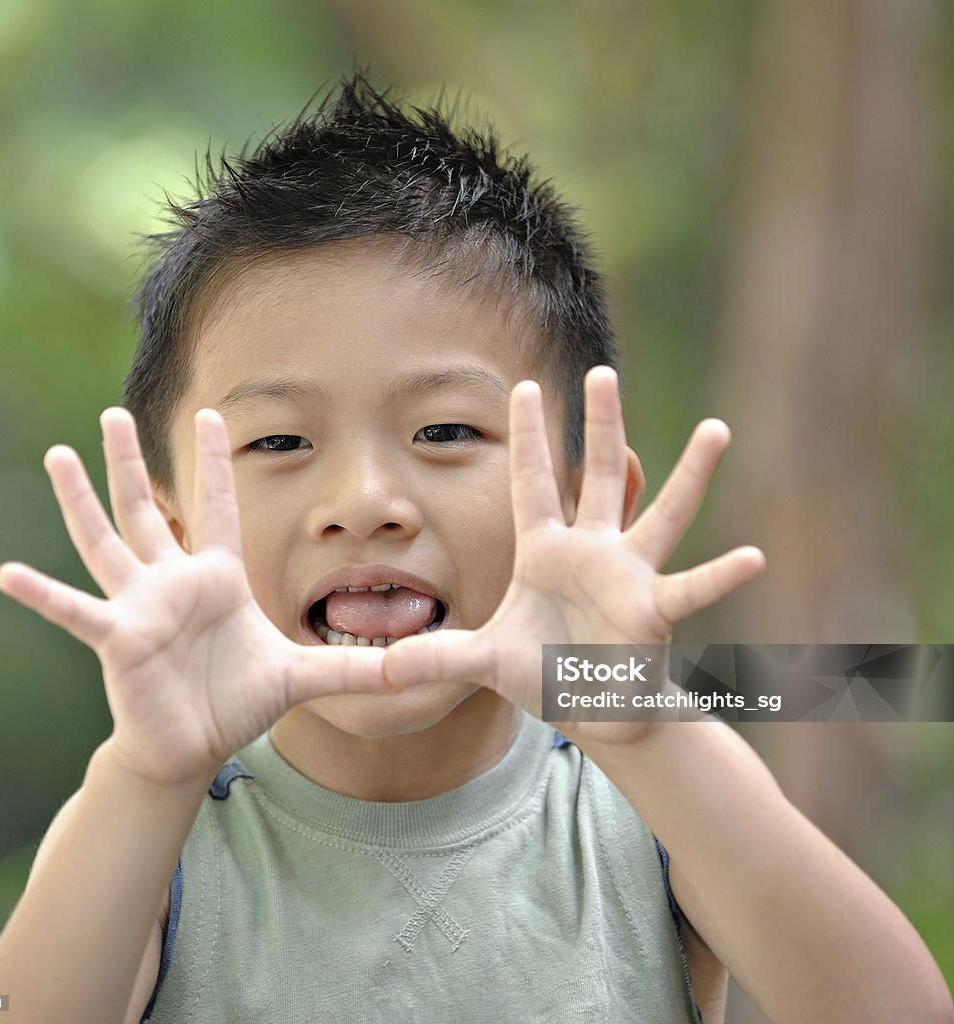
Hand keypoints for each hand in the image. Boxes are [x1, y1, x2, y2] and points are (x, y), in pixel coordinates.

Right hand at [0, 409, 391, 784]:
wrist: (194, 744)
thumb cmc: (238, 701)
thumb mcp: (301, 677)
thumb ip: (352, 670)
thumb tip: (409, 673)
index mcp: (218, 577)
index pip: (219, 506)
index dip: (216, 461)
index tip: (215, 411)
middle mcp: (175, 581)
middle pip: (150, 508)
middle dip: (133, 461)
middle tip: (114, 411)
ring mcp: (141, 606)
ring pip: (108, 540)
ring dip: (81, 500)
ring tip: (58, 454)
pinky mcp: (119, 640)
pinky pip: (76, 611)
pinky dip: (44, 595)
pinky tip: (7, 573)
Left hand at [383, 366, 764, 740]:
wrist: (590, 711)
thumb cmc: (543, 675)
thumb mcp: (484, 661)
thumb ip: (439, 657)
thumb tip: (380, 671)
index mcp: (545, 553)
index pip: (532, 482)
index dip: (527, 436)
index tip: (521, 383)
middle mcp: (591, 552)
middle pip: (599, 477)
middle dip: (601, 426)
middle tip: (604, 372)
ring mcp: (628, 578)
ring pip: (660, 516)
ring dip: (687, 475)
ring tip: (716, 429)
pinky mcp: (653, 613)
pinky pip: (690, 589)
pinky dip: (719, 576)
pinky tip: (752, 557)